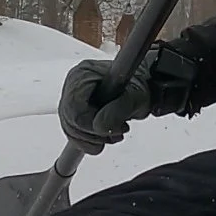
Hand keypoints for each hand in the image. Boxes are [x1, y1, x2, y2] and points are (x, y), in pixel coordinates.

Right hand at [58, 48, 196, 153]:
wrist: (146, 85)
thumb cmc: (141, 85)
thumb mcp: (135, 97)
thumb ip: (117, 111)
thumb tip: (98, 126)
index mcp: (83, 75)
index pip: (73, 108)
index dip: (90, 125)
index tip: (112, 129)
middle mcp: (73, 85)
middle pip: (70, 121)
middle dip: (94, 134)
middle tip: (117, 133)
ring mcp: (72, 98)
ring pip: (71, 130)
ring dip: (93, 140)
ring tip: (116, 134)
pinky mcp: (76, 111)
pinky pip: (74, 134)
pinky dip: (90, 141)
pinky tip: (106, 136)